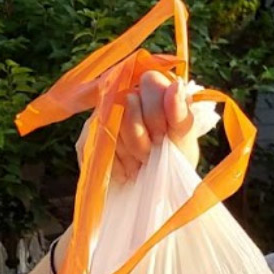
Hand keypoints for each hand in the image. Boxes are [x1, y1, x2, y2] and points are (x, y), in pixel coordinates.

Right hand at [77, 71, 201, 183]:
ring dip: (131, 154)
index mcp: (155, 89)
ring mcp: (105, 114)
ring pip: (112, 126)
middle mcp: (127, 95)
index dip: (156, 112)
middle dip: (143, 137)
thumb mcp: (184, 141)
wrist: (157, 191)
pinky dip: (118, 166)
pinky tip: (127, 171)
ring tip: (141, 163)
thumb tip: (176, 86)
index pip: (149, 81)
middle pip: (127, 102)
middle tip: (152, 154)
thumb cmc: (176, 161)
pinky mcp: (89, 135)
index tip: (164, 136)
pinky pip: (99, 145)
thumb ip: (180, 114)